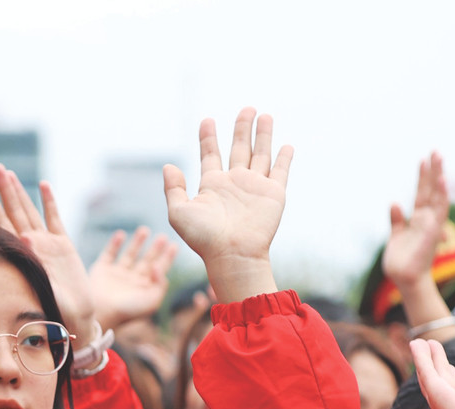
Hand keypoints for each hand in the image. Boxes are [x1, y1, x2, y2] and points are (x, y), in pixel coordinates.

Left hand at [0, 165, 96, 344]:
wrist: (75, 318)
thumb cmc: (54, 310)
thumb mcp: (41, 288)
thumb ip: (33, 264)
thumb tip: (24, 239)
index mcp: (21, 255)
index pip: (2, 224)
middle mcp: (31, 245)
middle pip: (14, 211)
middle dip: (5, 189)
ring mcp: (47, 243)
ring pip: (30, 211)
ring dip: (20, 192)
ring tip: (9, 172)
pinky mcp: (64, 245)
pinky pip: (55, 218)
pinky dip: (49, 201)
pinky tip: (42, 184)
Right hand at [88, 228, 177, 329]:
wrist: (101, 312)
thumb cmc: (128, 310)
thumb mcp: (152, 301)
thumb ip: (160, 284)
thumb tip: (158, 267)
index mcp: (144, 289)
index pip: (159, 270)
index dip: (167, 258)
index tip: (174, 245)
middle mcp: (131, 281)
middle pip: (146, 261)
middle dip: (155, 249)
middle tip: (163, 237)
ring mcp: (116, 275)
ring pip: (129, 255)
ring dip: (137, 242)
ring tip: (145, 230)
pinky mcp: (101, 270)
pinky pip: (109, 253)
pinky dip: (114, 244)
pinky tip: (121, 234)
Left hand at [163, 109, 290, 301]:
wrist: (233, 254)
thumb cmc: (204, 238)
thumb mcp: (179, 213)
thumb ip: (173, 189)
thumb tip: (168, 166)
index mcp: (212, 186)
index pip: (210, 154)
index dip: (208, 137)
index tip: (207, 119)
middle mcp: (234, 183)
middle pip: (239, 148)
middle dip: (242, 128)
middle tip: (246, 108)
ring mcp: (255, 188)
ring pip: (260, 154)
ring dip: (263, 135)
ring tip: (264, 115)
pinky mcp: (274, 194)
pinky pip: (280, 171)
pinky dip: (284, 158)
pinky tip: (286, 145)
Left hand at [382, 153, 448, 285]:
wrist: (405, 280)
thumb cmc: (401, 262)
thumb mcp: (395, 236)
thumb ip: (396, 220)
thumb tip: (394, 203)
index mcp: (418, 220)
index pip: (422, 194)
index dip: (422, 178)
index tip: (423, 160)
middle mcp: (426, 219)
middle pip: (431, 190)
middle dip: (433, 171)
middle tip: (435, 150)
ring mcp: (431, 224)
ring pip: (438, 195)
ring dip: (439, 177)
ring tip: (438, 158)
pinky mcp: (432, 231)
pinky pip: (439, 210)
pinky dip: (441, 195)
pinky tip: (441, 180)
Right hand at [410, 339, 454, 408]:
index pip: (454, 389)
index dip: (450, 375)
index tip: (447, 366)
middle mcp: (447, 404)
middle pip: (439, 377)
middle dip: (433, 362)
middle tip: (427, 347)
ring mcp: (439, 398)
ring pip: (428, 372)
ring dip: (423, 357)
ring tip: (417, 342)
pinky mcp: (435, 391)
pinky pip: (425, 368)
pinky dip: (420, 356)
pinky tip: (416, 344)